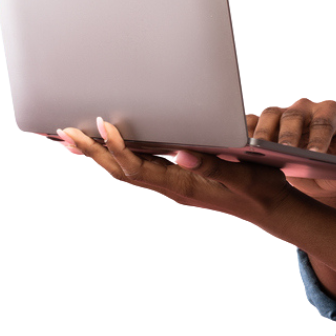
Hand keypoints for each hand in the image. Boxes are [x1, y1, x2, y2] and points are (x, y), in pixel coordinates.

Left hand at [57, 117, 291, 225]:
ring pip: (126, 170)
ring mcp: (174, 185)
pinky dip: (119, 157)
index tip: (100, 125)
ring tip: (72, 140)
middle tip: (63, 133)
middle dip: (91, 152)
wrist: (273, 210)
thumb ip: (213, 166)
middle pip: (121, 170)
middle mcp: (171, 187)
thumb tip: (181, 154)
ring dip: (98, 155)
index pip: (138, 167)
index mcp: (182, 185)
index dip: (116, 147)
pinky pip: (140, 169)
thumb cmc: (260, 191)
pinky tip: (112, 147)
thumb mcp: (242, 176)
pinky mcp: (179, 180)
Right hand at [249, 98, 335, 201]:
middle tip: (284, 151)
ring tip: (255, 150)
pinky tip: (235, 147)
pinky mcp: (261, 122)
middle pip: (294, 116)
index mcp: (330, 113)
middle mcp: (305, 108)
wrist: (313, 171)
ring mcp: (281, 113)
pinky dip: (242, 131)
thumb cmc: (331, 166)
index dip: (319, 137)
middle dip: (289, 134)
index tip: (315, 155)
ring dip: (262, 132)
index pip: (325, 121)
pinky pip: (250, 122)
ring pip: (270, 115)